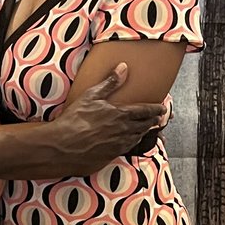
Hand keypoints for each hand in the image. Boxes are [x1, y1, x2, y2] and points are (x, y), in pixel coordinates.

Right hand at [49, 64, 165, 175]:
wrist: (62, 147)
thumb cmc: (74, 120)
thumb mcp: (91, 96)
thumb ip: (110, 83)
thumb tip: (124, 68)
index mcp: (120, 114)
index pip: (145, 111)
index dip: (156, 109)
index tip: (163, 109)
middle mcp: (124, 131)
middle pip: (145, 126)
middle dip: (153, 121)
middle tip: (158, 119)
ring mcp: (119, 145)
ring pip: (138, 138)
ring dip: (145, 133)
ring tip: (148, 130)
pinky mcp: (111, 156)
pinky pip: (128, 149)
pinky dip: (134, 143)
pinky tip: (131, 142)